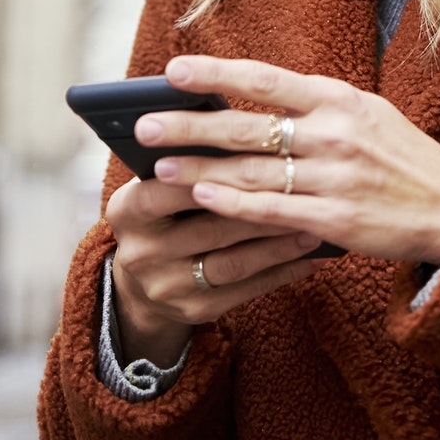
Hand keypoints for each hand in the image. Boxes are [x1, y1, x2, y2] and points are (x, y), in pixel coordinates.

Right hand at [104, 172, 328, 367]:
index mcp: (126, 211)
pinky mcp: (194, 311)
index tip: (253, 156)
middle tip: (302, 191)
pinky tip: (310, 258)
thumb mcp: (155, 186)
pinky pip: (247, 291)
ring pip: (234, 263)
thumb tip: (237, 128)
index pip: (166, 190)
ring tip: (313, 225)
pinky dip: (283, 272)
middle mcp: (141, 253)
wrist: (141, 283)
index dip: (207, 174)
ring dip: (278, 245)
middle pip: (209, 228)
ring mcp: (166, 287)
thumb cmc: (163, 213)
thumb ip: (185, 164)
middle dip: (260, 208)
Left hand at [139, 55, 439, 264]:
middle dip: (189, 125)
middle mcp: (335, 134)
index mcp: (340, 99)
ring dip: (198, 168)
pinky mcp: (336, 222)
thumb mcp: (366, 116)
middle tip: (143, 125)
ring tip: (157, 167)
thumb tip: (248, 100)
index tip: (171, 70)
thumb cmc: (402, 160)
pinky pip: (271, 211)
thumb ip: (313, 108)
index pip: (265, 79)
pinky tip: (201, 197)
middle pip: (246, 125)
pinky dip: (233, 203)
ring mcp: (335, 178)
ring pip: (250, 171)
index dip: (215, 73)